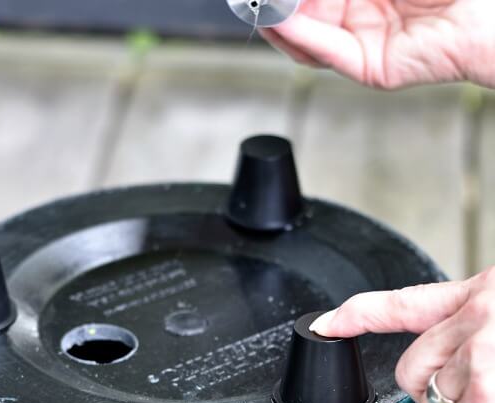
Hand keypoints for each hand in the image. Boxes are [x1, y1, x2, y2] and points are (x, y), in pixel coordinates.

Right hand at [261, 0, 494, 88]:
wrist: (490, 8)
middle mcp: (362, 16)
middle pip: (304, 15)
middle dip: (276, 5)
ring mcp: (364, 44)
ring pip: (308, 40)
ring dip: (281, 24)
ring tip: (259, 7)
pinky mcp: (369, 68)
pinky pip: (328, 54)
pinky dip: (303, 39)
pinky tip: (282, 22)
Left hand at [310, 267, 494, 402]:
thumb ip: (472, 321)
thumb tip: (439, 340)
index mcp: (484, 297)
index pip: (404, 304)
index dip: (357, 315)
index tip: (326, 325)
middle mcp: (479, 325)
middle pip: (410, 373)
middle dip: (436, 395)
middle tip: (481, 396)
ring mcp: (482, 367)